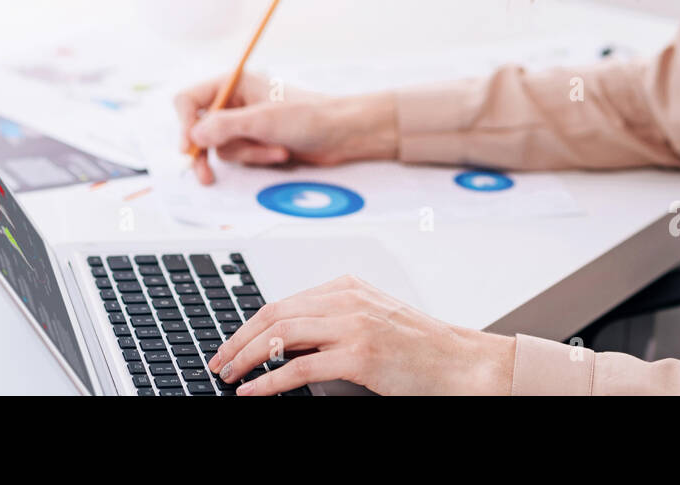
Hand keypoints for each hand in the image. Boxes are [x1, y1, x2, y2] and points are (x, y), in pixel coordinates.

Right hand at [174, 71, 398, 183]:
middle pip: (199, 128)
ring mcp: (245, 123)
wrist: (343, 134)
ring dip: (248, 154)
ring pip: (222, 147)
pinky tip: (280, 154)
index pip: (190, 100)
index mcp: (234, 83)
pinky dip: (257, 159)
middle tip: (204, 174)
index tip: (189, 146)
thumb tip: (193, 134)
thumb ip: (225, 127)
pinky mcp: (256, 141)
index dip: (185, 123)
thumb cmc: (310, 116)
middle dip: (207, 151)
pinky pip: (240, 156)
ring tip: (275, 150)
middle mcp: (235, 101)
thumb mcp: (264, 120)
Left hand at [207, 274, 515, 395]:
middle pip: (275, 314)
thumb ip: (334, 322)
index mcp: (348, 287)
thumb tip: (286, 342)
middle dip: (239, 339)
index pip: (283, 301)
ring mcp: (354, 325)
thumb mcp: (373, 320)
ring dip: (246, 358)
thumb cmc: (421, 347)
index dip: (249, 324)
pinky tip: (253, 391)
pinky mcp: (360, 355)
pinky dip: (269, 381)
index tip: (231, 344)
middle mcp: (348, 300)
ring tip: (229, 376)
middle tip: (219, 361)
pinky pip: (300, 368)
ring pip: (281, 335)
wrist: (460, 362)